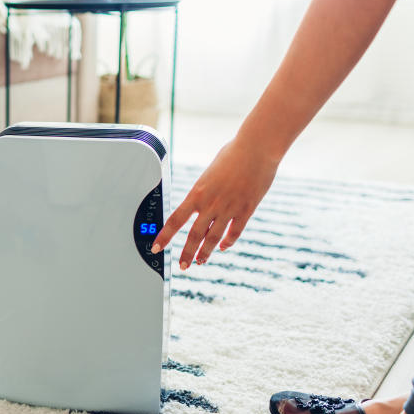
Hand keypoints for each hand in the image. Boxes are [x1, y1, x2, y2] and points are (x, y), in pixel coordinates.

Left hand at [151, 137, 279, 269]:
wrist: (257, 148)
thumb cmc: (233, 154)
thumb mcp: (209, 173)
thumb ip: (203, 191)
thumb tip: (201, 202)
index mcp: (197, 193)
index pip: (175, 220)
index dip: (164, 237)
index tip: (156, 247)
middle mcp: (211, 204)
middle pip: (194, 236)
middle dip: (186, 253)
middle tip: (182, 266)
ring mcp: (229, 209)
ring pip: (214, 239)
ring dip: (206, 253)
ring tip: (200, 261)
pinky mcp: (247, 210)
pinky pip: (235, 232)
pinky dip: (228, 242)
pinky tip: (223, 247)